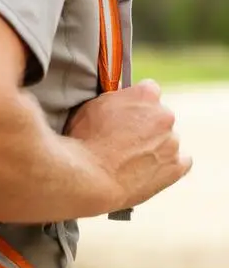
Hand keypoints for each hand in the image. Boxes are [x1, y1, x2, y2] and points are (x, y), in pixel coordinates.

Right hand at [65, 79, 192, 212]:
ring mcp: (172, 142)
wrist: (91, 177)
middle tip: (124, 137)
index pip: (149, 89)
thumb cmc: (85, 139)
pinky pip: (181, 161)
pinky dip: (168, 164)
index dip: (136, 101)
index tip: (126, 110)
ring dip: (154, 145)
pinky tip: (150, 168)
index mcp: (145, 95)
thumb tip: (121, 91)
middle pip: (160, 115)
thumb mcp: (91, 107)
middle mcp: (164, 115)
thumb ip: (113, 98)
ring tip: (130, 158)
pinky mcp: (176, 167)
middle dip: (146, 123)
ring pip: (167, 140)